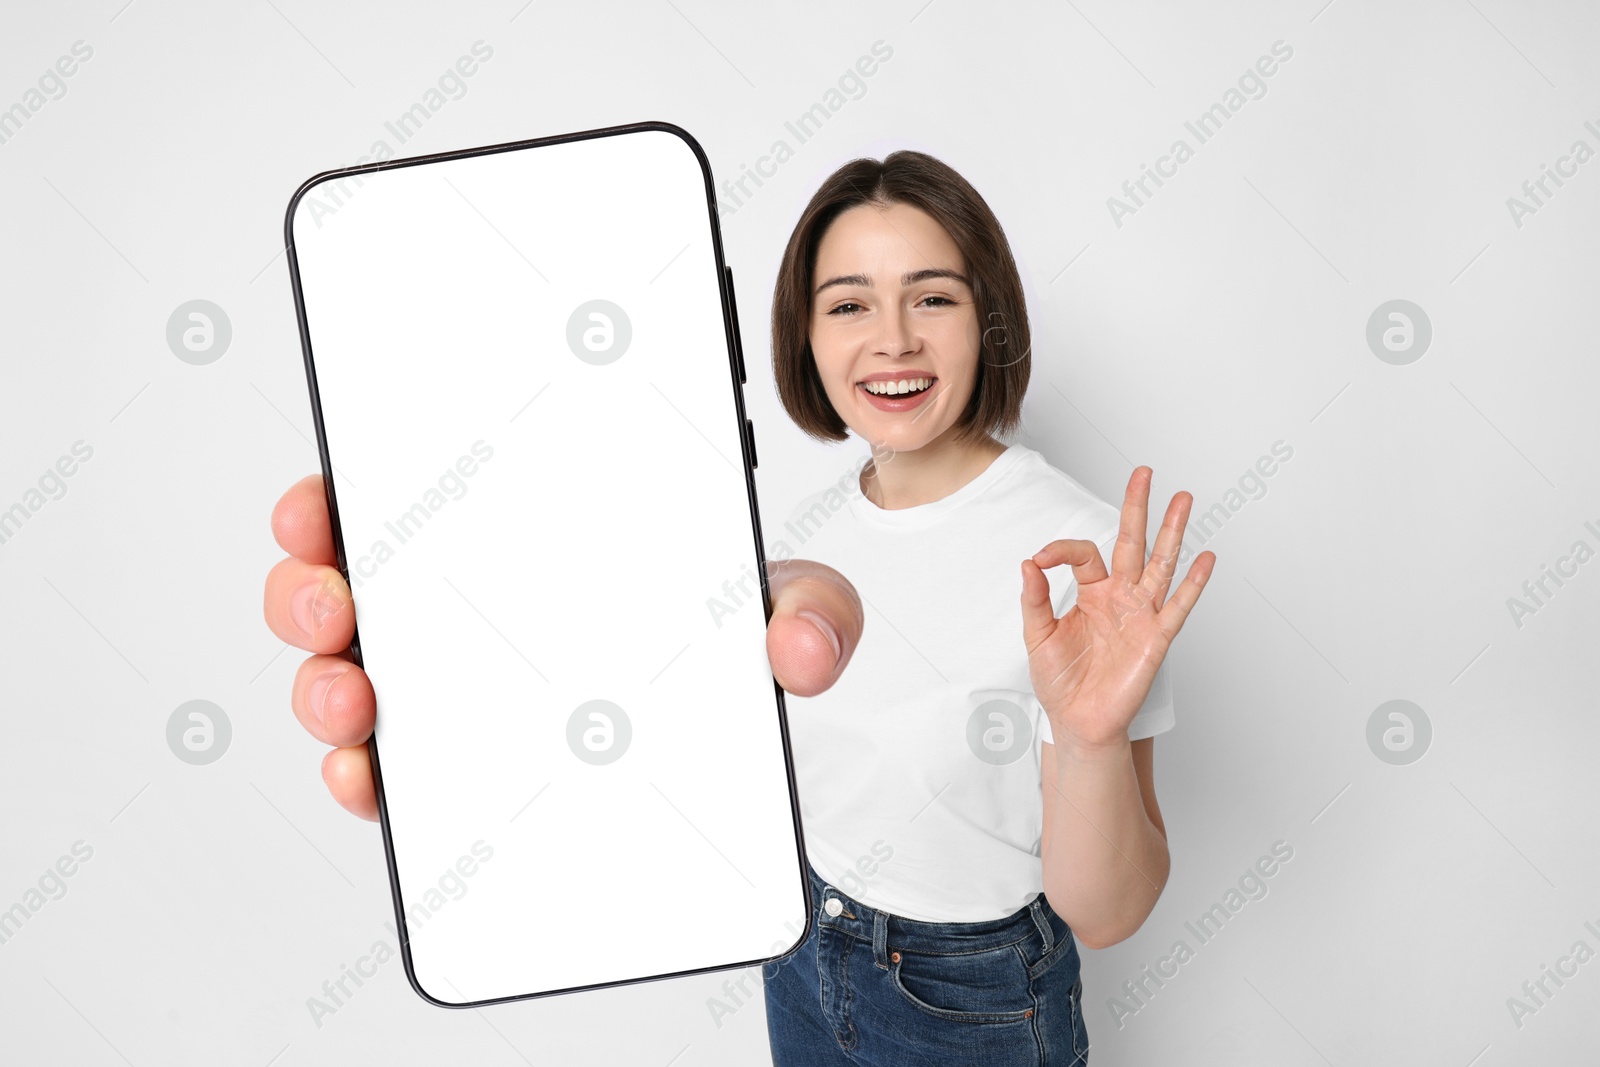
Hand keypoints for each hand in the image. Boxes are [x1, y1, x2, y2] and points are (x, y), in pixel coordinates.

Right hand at [264, 474, 863, 819]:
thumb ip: (814, 611)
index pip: (407, 496)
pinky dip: (361, 775)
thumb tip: (804, 651)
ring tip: (353, 698)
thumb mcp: (788, 605)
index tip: (321, 499)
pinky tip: (370, 780)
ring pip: (350, 675)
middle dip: (309, 586)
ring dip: (323, 684)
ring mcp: (452, 689)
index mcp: (521, 534)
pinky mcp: (456, 768)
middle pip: (349, 583)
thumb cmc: (736, 636)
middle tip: (333, 598)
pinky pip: (387, 769)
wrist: (740, 736)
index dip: (341, 495)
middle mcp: (467, 604)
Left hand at [1019, 466, 1214, 751]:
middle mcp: (1119, 597)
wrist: (1078, 722)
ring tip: (1183, 499)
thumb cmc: (1060, 681)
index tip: (1040, 560)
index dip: (1060, 551)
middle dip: (1137, 508)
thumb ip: (1035, 599)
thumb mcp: (1038, 636)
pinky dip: (1194, 583)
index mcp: (1090, 593)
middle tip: (1144, 473)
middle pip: (1131, 543)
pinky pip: (1177, 606)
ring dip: (1172, 532)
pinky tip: (1206, 558)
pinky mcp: (1156, 638)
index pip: (1083, 554)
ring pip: (1160, 564)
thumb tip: (1029, 561)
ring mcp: (1140, 614)